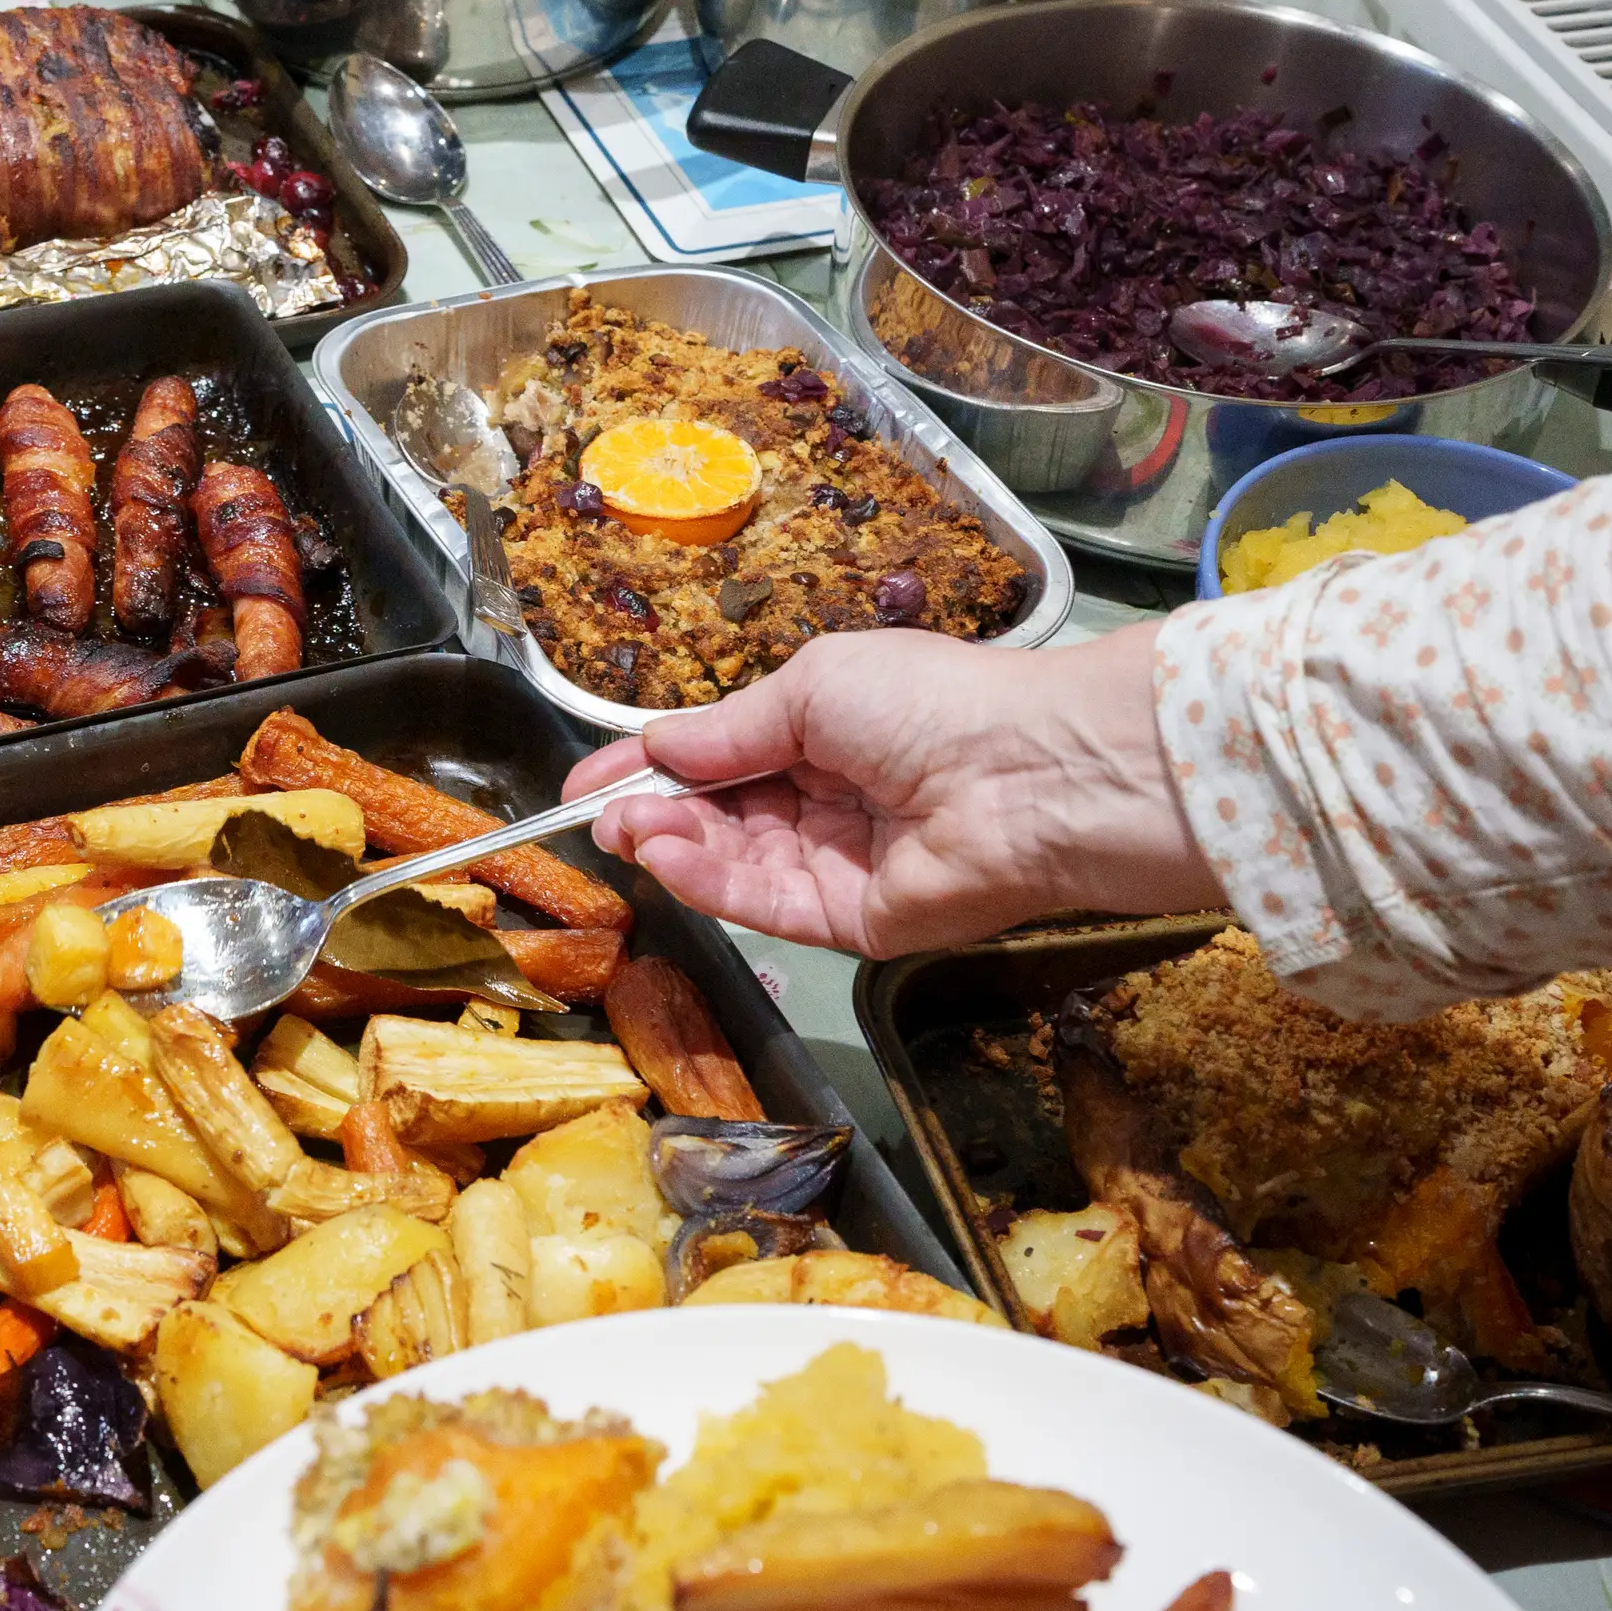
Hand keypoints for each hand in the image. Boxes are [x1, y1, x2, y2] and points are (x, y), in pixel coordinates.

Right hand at [563, 624, 1218, 957]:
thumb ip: (727, 730)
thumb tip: (655, 748)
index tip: (581, 783)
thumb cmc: (929, 703)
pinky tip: (664, 856)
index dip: (649, 767)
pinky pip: (765, 905)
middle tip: (598, 813)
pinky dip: (709, 882)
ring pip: (731, 862)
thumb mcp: (811, 687)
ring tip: (623, 828)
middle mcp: (825, 801)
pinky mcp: (849, 923)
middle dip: (652, 811)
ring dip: (672, 844)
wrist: (1029, 774)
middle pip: (716, 816)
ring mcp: (835, 866)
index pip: (717, 756)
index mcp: (824, 733)